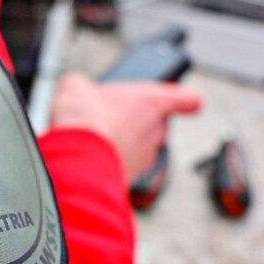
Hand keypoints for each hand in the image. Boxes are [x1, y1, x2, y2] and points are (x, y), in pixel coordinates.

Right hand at [50, 72, 200, 181]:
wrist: (76, 162)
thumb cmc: (85, 120)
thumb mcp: (76, 86)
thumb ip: (83, 85)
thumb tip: (76, 89)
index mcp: (152, 102)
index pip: (187, 98)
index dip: (184, 98)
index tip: (185, 101)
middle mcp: (155, 131)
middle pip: (158, 124)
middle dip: (138, 120)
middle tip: (114, 115)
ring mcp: (145, 158)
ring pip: (142, 146)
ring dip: (125, 142)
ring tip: (98, 137)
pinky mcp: (131, 178)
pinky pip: (126, 166)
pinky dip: (112, 161)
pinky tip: (91, 157)